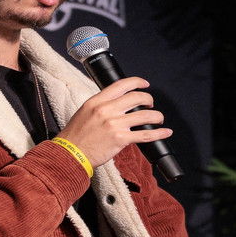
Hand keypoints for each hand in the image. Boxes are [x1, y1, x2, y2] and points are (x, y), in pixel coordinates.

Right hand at [55, 77, 171, 167]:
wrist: (70, 154)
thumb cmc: (75, 136)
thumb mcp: (84, 112)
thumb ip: (100, 105)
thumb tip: (116, 103)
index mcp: (97, 101)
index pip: (121, 85)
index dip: (137, 82)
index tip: (145, 84)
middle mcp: (107, 110)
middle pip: (137, 98)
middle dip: (149, 99)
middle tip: (150, 104)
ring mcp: (115, 124)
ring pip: (145, 115)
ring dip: (156, 116)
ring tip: (158, 118)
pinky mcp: (121, 139)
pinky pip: (145, 134)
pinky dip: (158, 133)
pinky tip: (165, 132)